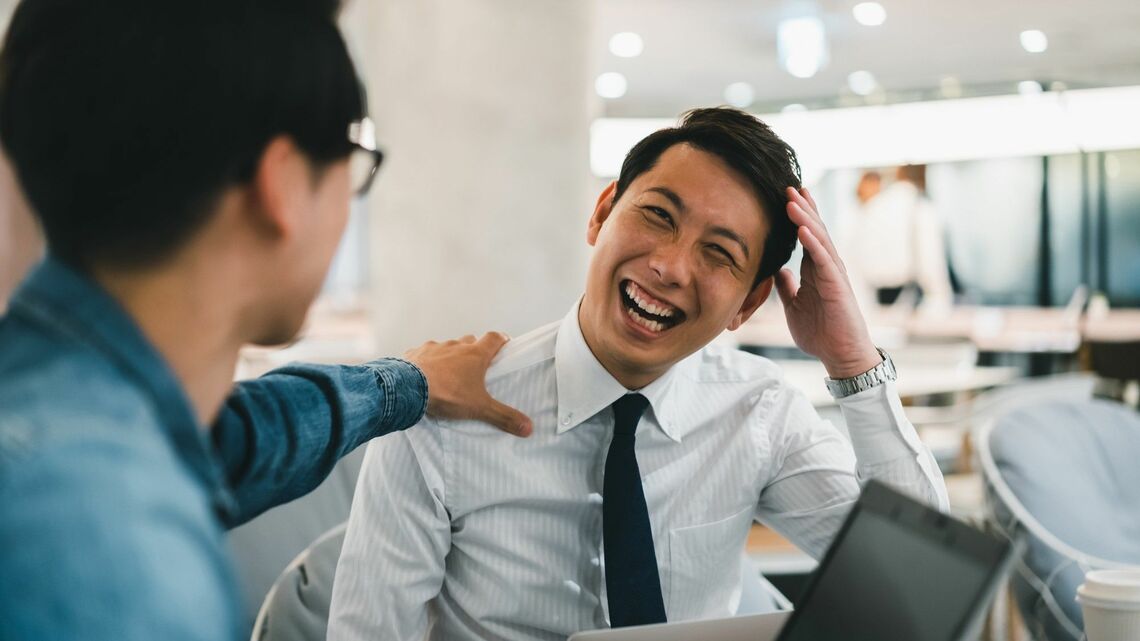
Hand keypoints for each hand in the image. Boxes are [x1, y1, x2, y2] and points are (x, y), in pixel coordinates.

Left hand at [404, 332, 532, 436]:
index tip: (504, 343)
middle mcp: (455, 346)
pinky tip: (425, 373)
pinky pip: (424, 353)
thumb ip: (503, 416)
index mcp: (475, 355)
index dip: (500, 340)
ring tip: (448, 373)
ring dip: (450, 355)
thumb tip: (528, 427)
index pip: (493, 338)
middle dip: (474, 349)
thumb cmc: (447, 394)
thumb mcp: (479, 408)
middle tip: (476, 364)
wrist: (409, 389)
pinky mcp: (415, 353)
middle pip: (470, 340)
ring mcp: (434, 348)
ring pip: (446, 346)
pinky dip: (427, 360)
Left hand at [776, 187, 881, 378]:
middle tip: (789, 185)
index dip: (797, 216)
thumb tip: (777, 270)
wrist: (840, 355)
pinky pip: (824, 260)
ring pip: (819, 239)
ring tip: (793, 198)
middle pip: (814, 229)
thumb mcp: (794, 306)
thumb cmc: (820, 332)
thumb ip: (787, 286)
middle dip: (802, 207)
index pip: (806, 236)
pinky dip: (813, 243)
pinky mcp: (838, 285)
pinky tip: (803, 228)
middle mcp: (826, 267)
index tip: (785, 196)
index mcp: (815, 270)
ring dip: (806, 217)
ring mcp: (834, 274)